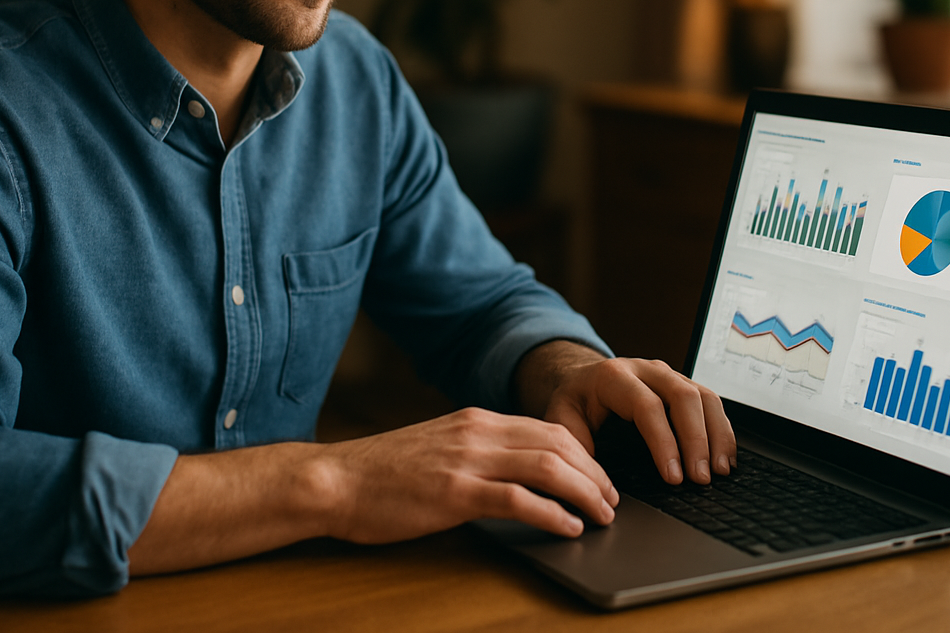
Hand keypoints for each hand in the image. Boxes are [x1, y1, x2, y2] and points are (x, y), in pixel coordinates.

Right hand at [315, 407, 619, 541]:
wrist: (337, 479)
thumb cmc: (384, 472)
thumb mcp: (440, 449)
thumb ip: (478, 453)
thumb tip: (519, 475)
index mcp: (475, 421)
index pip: (547, 428)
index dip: (584, 454)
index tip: (600, 479)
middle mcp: (477, 432)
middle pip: (557, 442)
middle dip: (594, 473)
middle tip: (612, 501)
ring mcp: (466, 460)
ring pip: (545, 465)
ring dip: (583, 492)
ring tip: (601, 516)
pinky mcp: (453, 492)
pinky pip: (516, 498)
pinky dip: (551, 513)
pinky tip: (568, 529)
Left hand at [517, 342, 736, 485]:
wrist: (584, 378)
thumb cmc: (575, 401)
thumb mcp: (561, 417)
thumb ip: (573, 443)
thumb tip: (592, 479)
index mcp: (614, 377)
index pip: (647, 406)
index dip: (664, 442)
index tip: (674, 477)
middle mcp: (646, 370)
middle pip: (682, 396)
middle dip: (696, 440)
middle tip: (701, 479)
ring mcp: (668, 375)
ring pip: (703, 396)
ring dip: (716, 435)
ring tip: (720, 472)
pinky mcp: (683, 385)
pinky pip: (711, 402)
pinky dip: (722, 430)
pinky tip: (725, 457)